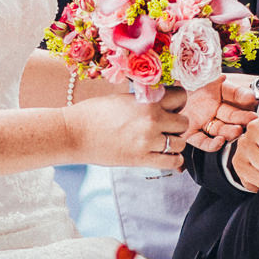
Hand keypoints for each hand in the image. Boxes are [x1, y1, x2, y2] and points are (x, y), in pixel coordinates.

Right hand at [66, 88, 188, 170]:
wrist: (74, 133)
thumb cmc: (94, 113)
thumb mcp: (123, 98)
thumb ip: (146, 100)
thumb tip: (164, 103)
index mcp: (147, 100)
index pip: (181, 97)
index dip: (177, 102)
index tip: (170, 107)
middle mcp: (151, 119)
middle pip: (184, 122)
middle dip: (176, 124)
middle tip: (164, 127)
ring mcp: (147, 141)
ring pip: (180, 142)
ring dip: (173, 142)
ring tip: (160, 142)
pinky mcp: (141, 159)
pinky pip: (173, 161)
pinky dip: (173, 159)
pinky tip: (163, 155)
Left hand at [182, 75, 258, 152]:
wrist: (156, 84)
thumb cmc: (177, 78)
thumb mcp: (199, 72)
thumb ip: (216, 74)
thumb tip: (234, 78)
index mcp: (216, 90)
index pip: (234, 94)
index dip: (243, 97)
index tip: (251, 99)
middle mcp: (211, 107)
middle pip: (231, 114)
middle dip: (242, 118)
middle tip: (252, 120)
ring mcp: (202, 120)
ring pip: (220, 129)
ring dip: (231, 131)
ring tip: (237, 131)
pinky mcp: (190, 133)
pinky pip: (203, 141)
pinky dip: (212, 144)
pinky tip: (220, 142)